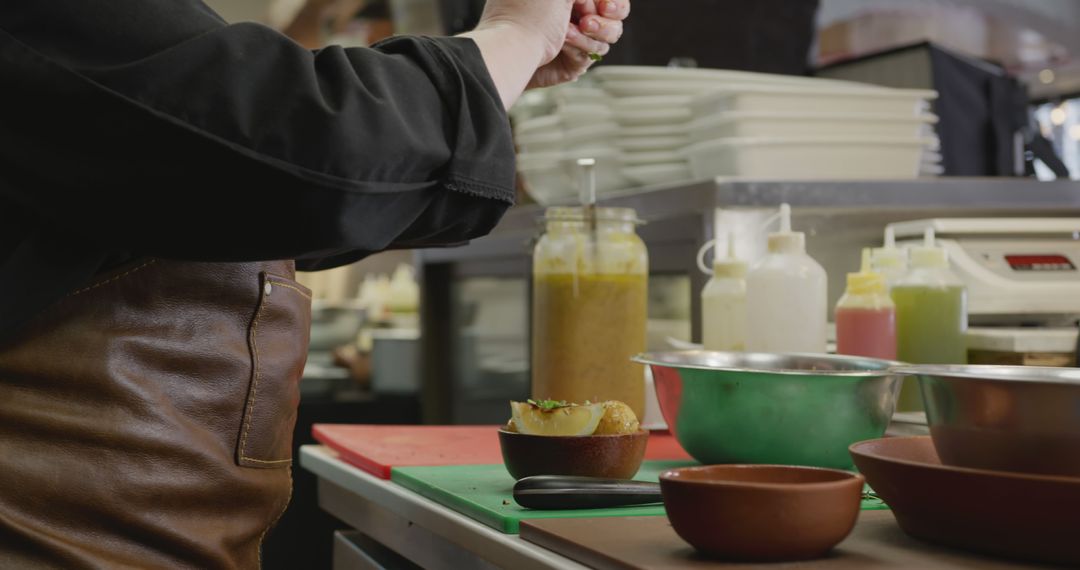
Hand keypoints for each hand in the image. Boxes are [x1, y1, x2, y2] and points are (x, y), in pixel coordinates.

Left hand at [461, 0, 630, 107]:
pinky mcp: (571, 65)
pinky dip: (579, 47)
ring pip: (605, 41)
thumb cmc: (528, 11)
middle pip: (615, 21)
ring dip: (589, 34)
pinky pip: (590, 56)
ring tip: (565, 31)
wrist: (511, 44)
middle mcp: (578, 20)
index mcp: (575, 2)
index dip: (615, 3)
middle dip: (605, 21)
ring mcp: (576, 43)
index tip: (604, 6)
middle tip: (587, 20)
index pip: (612, 2)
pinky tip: (562, 42)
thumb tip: (590, 1)